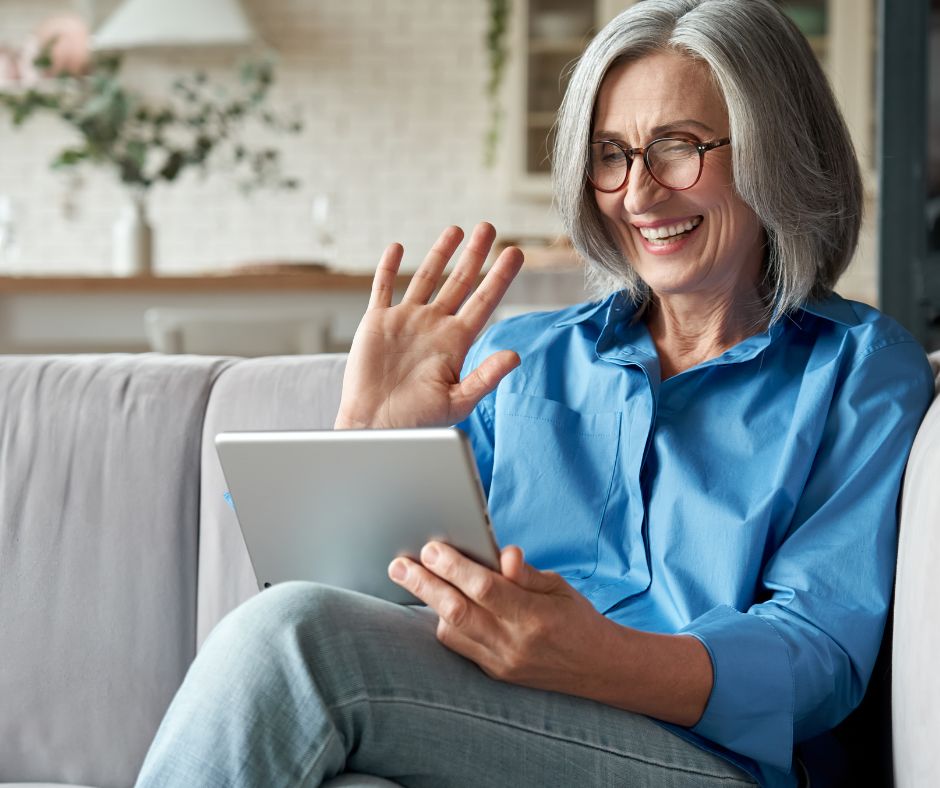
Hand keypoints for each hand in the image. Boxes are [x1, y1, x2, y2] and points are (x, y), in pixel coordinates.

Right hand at [334, 222, 523, 429]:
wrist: (376, 427)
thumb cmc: (418, 421)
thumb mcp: (458, 401)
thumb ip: (485, 377)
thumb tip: (514, 355)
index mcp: (456, 342)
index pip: (484, 301)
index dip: (500, 277)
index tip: (516, 253)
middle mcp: (434, 326)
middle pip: (459, 282)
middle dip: (475, 255)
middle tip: (489, 228)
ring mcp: (406, 321)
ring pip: (426, 278)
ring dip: (440, 253)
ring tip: (455, 230)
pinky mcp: (377, 322)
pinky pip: (383, 288)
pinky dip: (388, 268)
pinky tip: (397, 248)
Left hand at [388, 541, 610, 693]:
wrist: (598, 669)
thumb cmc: (577, 618)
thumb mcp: (559, 587)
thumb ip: (526, 573)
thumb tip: (504, 553)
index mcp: (534, 616)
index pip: (484, 588)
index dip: (454, 566)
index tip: (431, 548)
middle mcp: (514, 644)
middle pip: (457, 612)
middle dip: (423, 585)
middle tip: (398, 565)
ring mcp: (502, 663)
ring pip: (452, 633)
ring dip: (430, 604)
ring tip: (412, 577)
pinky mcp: (495, 674)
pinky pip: (460, 647)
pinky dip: (446, 623)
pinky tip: (438, 603)